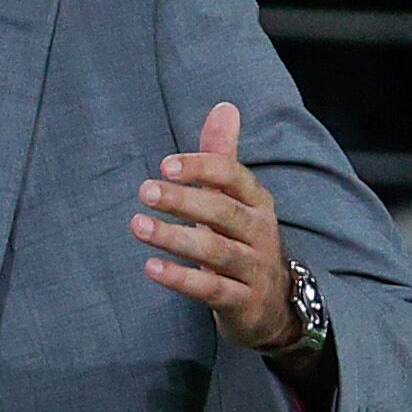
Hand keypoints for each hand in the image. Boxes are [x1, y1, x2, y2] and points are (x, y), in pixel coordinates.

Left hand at [133, 103, 299, 352]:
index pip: (233, 177)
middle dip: (184, 200)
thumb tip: (224, 106)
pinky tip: (151, 267)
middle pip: (223, 212)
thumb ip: (223, 156)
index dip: (201, 168)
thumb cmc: (243, 241)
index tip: (164, 165)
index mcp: (257, 202)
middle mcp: (260, 232)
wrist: (274, 306)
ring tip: (137, 225)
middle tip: (145, 191)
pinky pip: (211, 289)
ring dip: (174, 238)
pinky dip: (181, 278)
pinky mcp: (243, 303)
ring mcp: (254, 269)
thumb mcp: (236, 199)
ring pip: (216, 251)